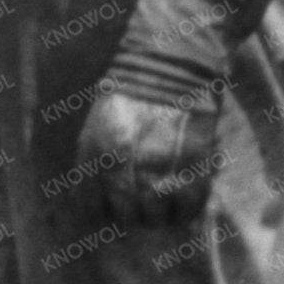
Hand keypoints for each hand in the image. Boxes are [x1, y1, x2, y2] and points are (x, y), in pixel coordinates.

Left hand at [77, 85, 220, 227]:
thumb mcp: (97, 127)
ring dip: (162, 218)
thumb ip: (95, 163)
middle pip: (127, 216)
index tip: (111, 215)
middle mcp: (123, 164)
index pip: (91, 207)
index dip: (103, 216)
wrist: (166, 64)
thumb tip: (99, 203)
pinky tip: (186, 207)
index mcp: (96, 154)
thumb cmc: (129, 95)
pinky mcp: (192, 161)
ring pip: (158, 215)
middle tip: (144, 212)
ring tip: (166, 210)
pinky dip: (189, 211)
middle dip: (135, 218)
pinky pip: (190, 203)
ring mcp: (159, 164)